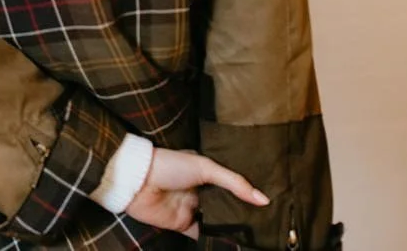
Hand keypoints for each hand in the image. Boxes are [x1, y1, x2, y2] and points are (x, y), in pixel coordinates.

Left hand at [126, 147, 266, 233]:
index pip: (230, 184)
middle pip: (225, 205)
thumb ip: (234, 183)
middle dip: (241, 213)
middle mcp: (200, 191)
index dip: (246, 193)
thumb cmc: (170, 165)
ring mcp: (192, 209)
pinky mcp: (183, 225)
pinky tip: (231, 242)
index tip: (267, 202)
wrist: (138, 181)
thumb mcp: (206, 168)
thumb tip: (263, 199)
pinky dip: (214, 239)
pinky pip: (202, 234)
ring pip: (216, 222)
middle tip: (266, 223)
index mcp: (204, 172)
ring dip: (230, 228)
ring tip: (255, 235)